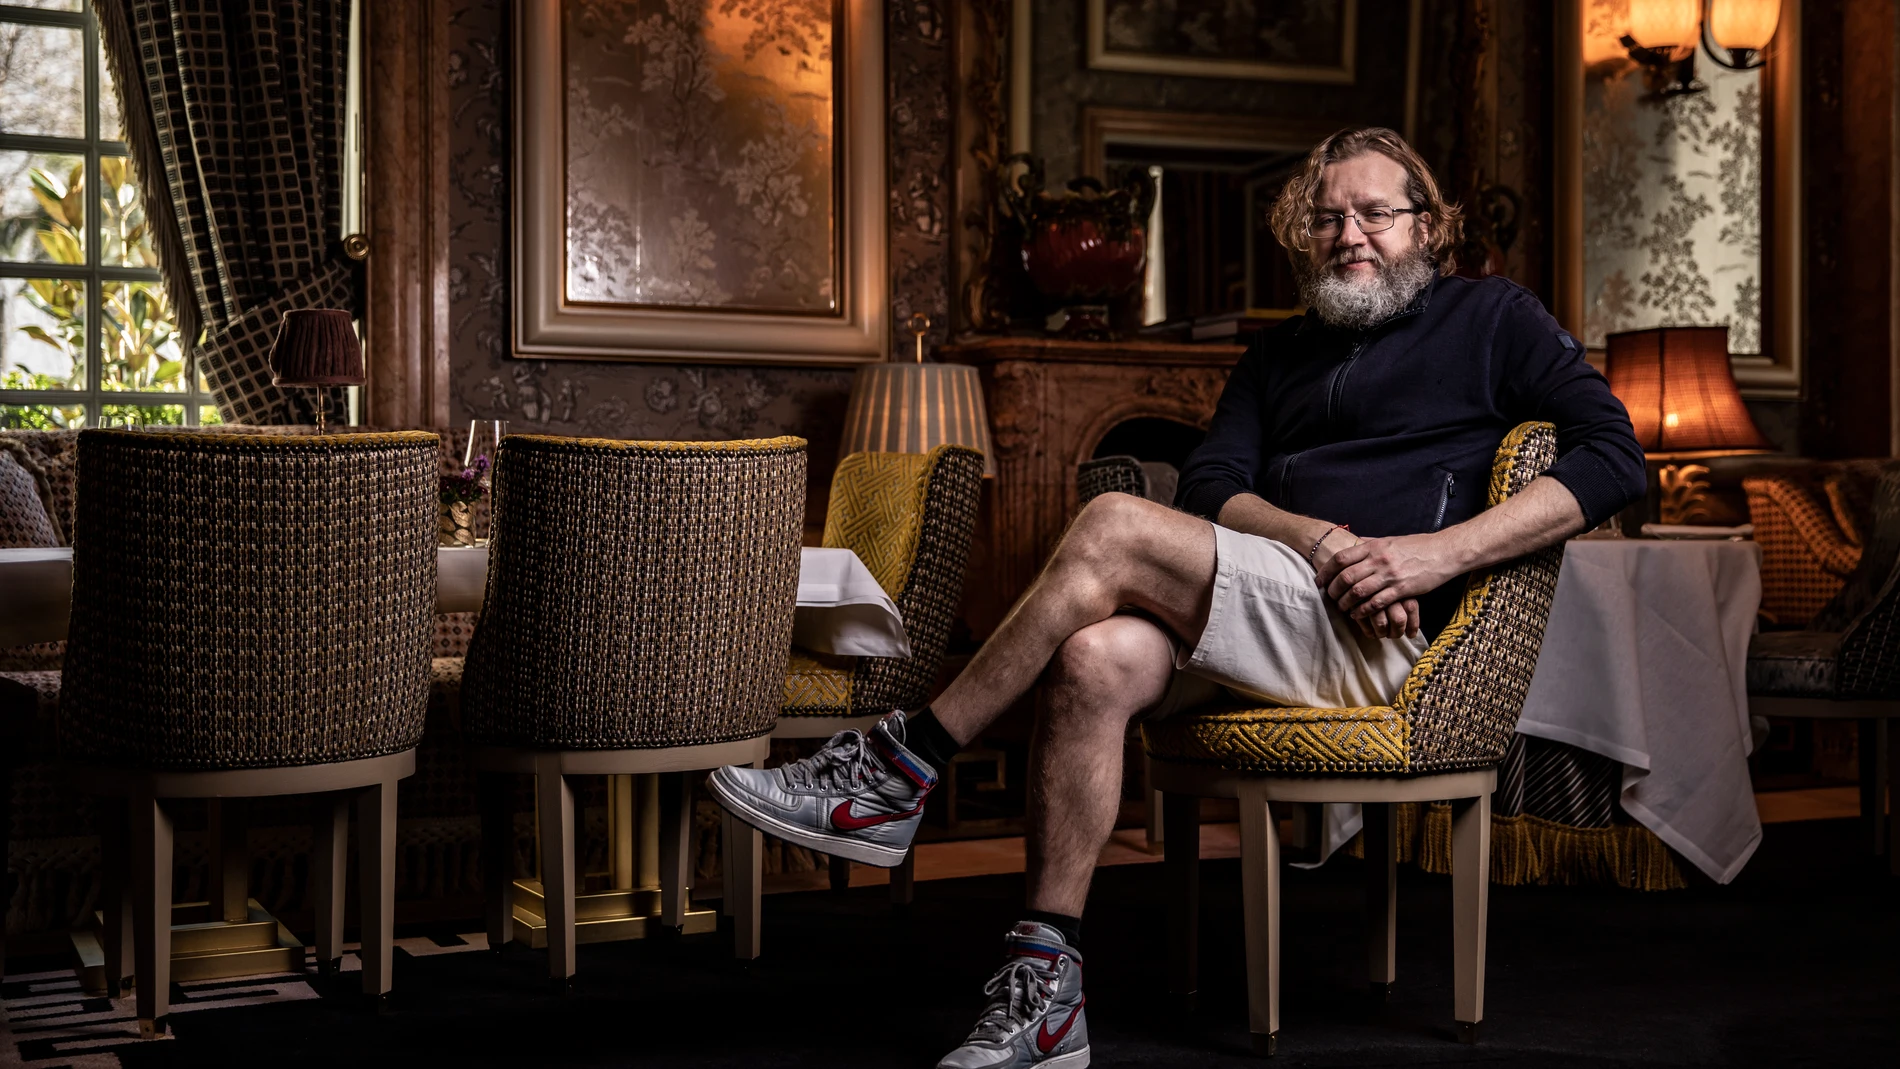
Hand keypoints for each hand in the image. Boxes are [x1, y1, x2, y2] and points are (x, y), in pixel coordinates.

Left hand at [1315, 532, 1465, 632]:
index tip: (1319, 581)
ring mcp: (1390, 575)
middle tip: (1329, 597)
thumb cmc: (1416, 546)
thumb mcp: (1389, 541)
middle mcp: (1379, 560)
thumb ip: (1369, 544)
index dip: (1326, 571)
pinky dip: (1363, 611)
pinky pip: (1376, 603)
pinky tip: (1358, 614)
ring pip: (1358, 591)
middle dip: (1333, 590)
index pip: (1341, 558)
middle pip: (1346, 577)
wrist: (1443, 552)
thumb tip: (1351, 544)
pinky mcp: (1402, 589)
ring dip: (1346, 603)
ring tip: (1342, 608)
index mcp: (1374, 547)